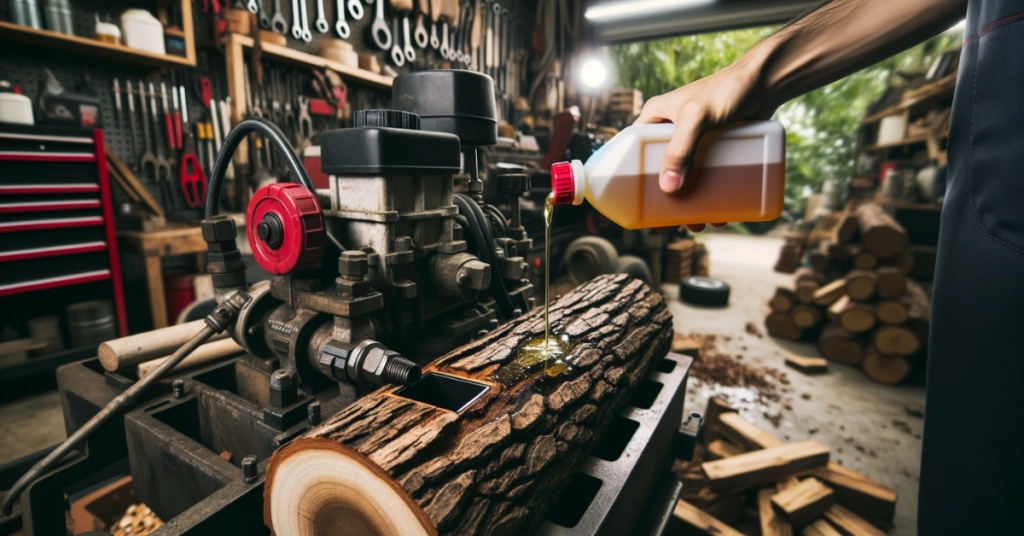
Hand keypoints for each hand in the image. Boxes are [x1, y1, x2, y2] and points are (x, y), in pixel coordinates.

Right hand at [636, 60, 776, 231]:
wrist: (766, 82)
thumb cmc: (728, 89)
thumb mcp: (697, 118)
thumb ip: (681, 150)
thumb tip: (669, 188)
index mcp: (655, 119)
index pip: (632, 153)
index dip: (631, 180)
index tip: (637, 207)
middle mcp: (671, 131)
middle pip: (660, 172)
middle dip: (666, 201)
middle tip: (670, 224)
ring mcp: (694, 141)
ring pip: (685, 178)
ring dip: (690, 203)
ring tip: (700, 222)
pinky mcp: (715, 148)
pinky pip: (707, 176)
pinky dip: (711, 195)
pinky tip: (720, 210)